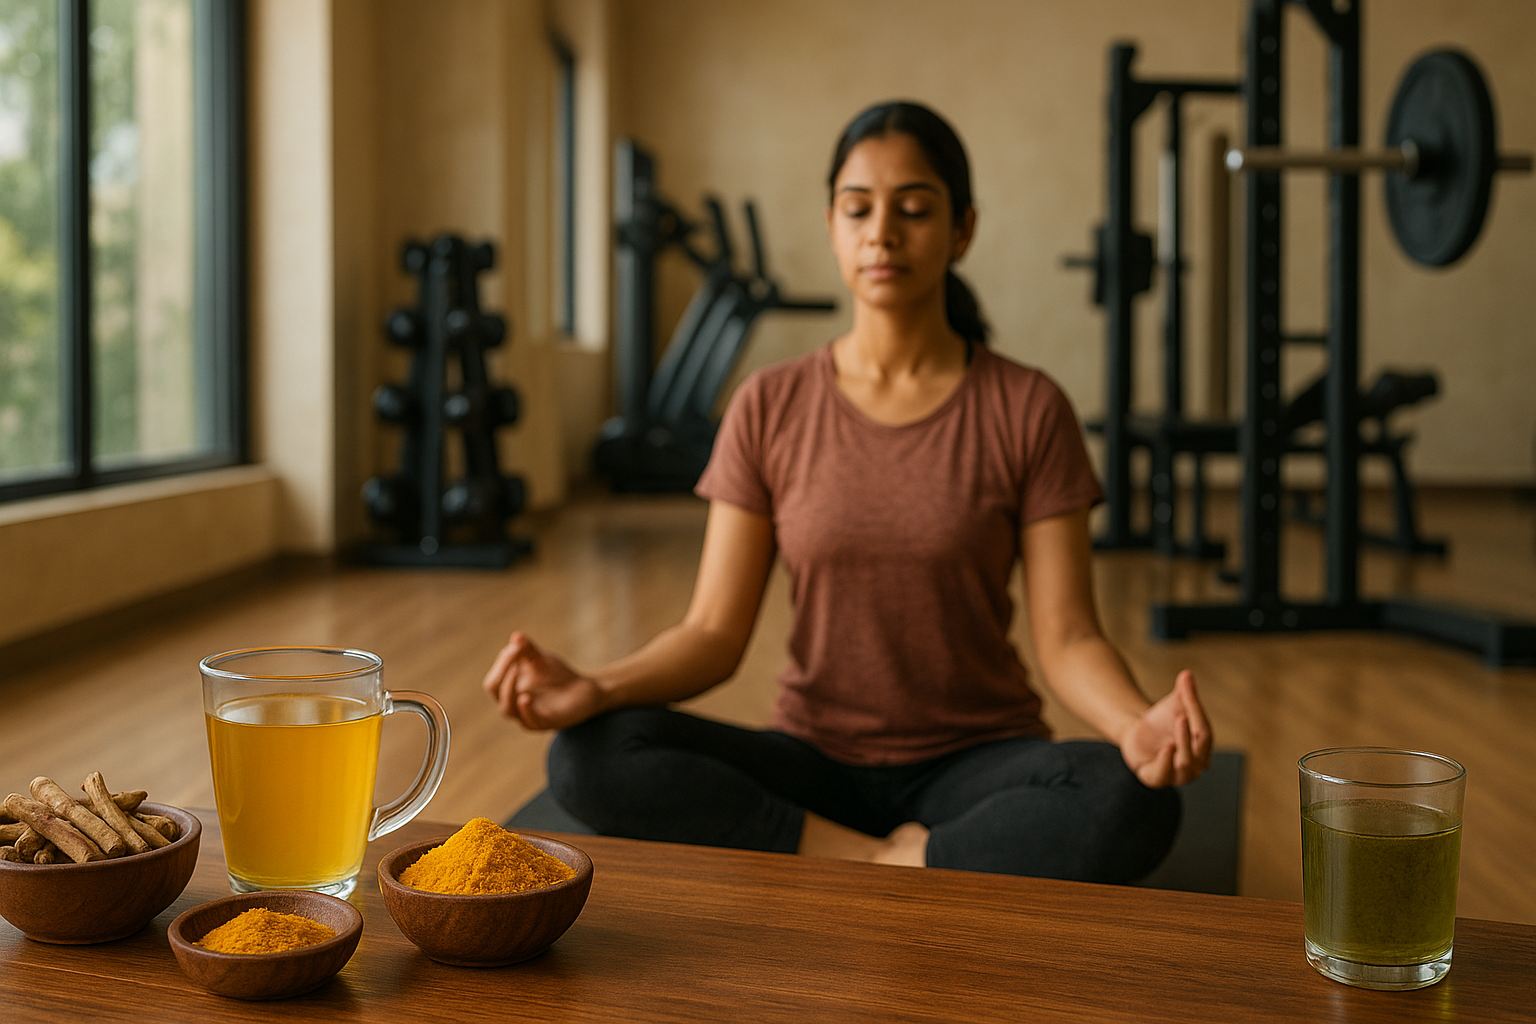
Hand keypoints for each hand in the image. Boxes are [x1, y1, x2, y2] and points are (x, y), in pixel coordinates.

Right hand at [481, 632, 605, 730]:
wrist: (584, 690)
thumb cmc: (556, 675)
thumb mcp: (541, 659)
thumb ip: (528, 649)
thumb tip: (516, 636)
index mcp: (509, 691)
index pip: (494, 680)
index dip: (501, 663)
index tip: (515, 646)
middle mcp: (514, 706)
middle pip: (496, 692)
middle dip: (502, 671)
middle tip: (514, 653)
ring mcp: (529, 716)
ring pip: (508, 709)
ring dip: (509, 689)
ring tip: (516, 670)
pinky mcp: (546, 722)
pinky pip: (530, 721)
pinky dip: (525, 710)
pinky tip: (525, 697)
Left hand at [1119, 670, 1211, 787]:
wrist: (1139, 731)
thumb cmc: (1164, 719)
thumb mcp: (1175, 703)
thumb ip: (1185, 691)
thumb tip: (1187, 673)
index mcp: (1203, 747)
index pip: (1205, 733)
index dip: (1197, 714)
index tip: (1187, 694)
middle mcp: (1195, 765)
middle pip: (1197, 751)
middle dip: (1188, 735)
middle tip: (1180, 717)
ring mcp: (1176, 775)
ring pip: (1183, 766)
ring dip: (1180, 750)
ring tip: (1172, 738)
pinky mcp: (1154, 778)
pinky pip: (1161, 777)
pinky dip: (1164, 764)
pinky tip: (1165, 749)